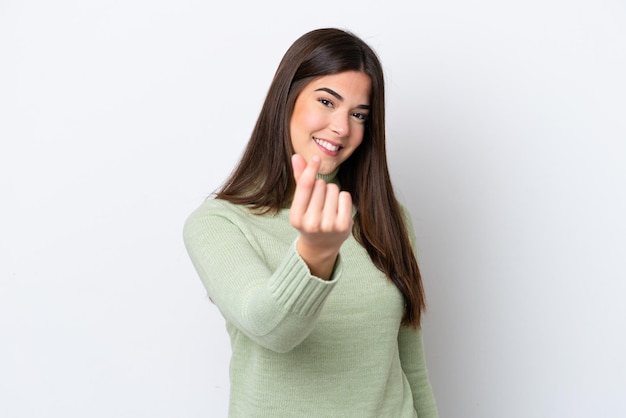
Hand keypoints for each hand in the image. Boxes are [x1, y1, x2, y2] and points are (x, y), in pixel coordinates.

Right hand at [289, 154, 352, 279]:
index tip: (316, 158)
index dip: (311, 169)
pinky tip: (338, 209)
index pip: (305, 186)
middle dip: (321, 187)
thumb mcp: (300, 203)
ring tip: (328, 206)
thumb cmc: (309, 218)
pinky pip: (345, 196)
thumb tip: (296, 156)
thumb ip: (299, 179)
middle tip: (319, 202)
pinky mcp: (344, 226)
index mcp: (296, 217)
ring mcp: (328, 226)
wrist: (321, 246)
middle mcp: (311, 223)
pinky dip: (343, 198)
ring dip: (332, 192)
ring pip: (333, 189)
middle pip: (321, 185)